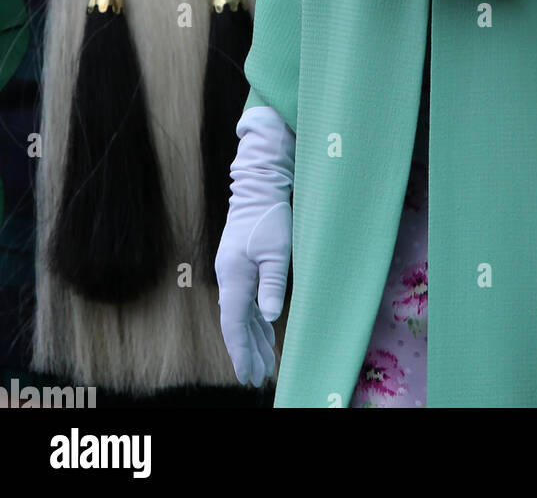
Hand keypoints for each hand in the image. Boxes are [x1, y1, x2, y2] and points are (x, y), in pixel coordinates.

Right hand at [215, 105, 294, 385]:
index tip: (247, 375)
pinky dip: (255, 320)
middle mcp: (229, 279)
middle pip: (236, 324)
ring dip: (252, 338)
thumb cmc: (270, 217)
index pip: (234, 324)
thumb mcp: (277, 250)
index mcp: (234, 278)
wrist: (258, 188)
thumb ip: (273, 283)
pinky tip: (264, 331)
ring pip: (241, 314)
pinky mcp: (240, 267)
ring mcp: (233, 273)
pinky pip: (246, 301)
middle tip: (258, 378)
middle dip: (247, 351)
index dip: (241, 351)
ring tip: (263, 364)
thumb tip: (269, 316)